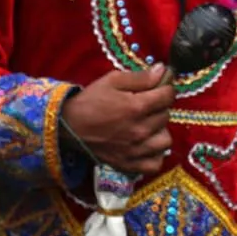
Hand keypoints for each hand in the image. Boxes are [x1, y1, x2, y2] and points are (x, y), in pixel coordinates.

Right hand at [60, 65, 174, 176]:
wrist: (68, 126)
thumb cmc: (90, 101)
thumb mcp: (112, 80)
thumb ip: (140, 77)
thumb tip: (164, 71)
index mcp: (137, 107)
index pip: (168, 96)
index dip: (165, 88)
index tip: (158, 88)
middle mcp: (140, 130)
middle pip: (166, 115)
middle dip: (159, 107)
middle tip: (146, 104)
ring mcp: (136, 150)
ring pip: (165, 140)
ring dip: (159, 131)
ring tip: (147, 126)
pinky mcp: (129, 164)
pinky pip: (155, 164)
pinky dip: (155, 155)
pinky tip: (146, 145)